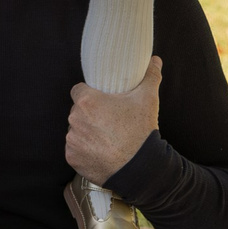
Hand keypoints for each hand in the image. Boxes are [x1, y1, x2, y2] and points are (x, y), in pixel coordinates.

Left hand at [64, 56, 162, 183]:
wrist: (141, 168)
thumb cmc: (141, 132)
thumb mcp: (148, 99)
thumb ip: (150, 76)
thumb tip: (155, 60)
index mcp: (87, 101)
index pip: (78, 90)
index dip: (88, 94)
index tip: (100, 100)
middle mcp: (74, 119)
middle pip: (78, 111)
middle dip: (89, 114)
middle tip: (107, 120)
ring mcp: (72, 140)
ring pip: (76, 130)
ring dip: (86, 132)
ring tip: (106, 137)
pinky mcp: (72, 158)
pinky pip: (75, 150)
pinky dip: (85, 150)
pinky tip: (101, 151)